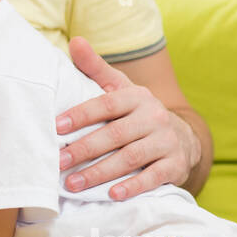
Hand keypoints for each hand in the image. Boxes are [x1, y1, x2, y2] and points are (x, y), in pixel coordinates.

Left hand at [56, 36, 198, 199]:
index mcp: (136, 96)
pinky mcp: (175, 165)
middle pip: (115, 134)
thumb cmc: (136, 111)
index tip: (56, 127)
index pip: (106, 104)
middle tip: (59, 161)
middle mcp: (154, 116)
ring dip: (101, 172)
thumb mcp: (119, 87)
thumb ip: (95, 68)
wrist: (181, 136)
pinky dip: (133, 186)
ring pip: (131, 158)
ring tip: (74, 183)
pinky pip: (153, 177)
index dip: (81, 115)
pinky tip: (112, 195)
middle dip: (84, 149)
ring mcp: (166, 141)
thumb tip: (75, 41)